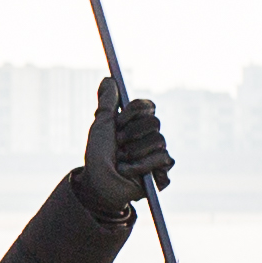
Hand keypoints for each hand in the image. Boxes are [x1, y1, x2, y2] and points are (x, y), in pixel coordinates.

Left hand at [85, 82, 174, 215]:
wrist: (97, 183)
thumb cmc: (98, 155)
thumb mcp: (100, 126)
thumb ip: (106, 103)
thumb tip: (109, 79)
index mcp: (138, 123)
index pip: (147, 106)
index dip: (133, 113)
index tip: (118, 122)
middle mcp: (151, 135)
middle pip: (154, 122)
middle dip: (130, 134)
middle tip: (118, 145)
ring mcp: (159, 153)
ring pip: (158, 140)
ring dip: (133, 152)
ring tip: (122, 160)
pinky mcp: (163, 171)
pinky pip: (162, 159)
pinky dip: (139, 166)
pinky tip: (129, 171)